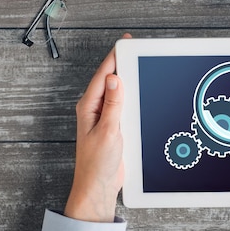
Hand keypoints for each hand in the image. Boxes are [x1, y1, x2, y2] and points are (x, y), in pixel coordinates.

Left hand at [64, 34, 131, 222]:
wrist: (99, 186)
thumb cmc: (97, 164)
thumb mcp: (108, 131)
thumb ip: (113, 104)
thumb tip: (114, 78)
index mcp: (88, 107)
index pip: (103, 75)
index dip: (115, 57)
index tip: (126, 44)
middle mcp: (95, 109)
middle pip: (110, 80)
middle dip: (123, 64)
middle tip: (137, 50)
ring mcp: (104, 117)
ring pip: (117, 92)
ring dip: (128, 80)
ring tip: (140, 66)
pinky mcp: (113, 126)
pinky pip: (123, 105)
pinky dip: (131, 96)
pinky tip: (140, 93)